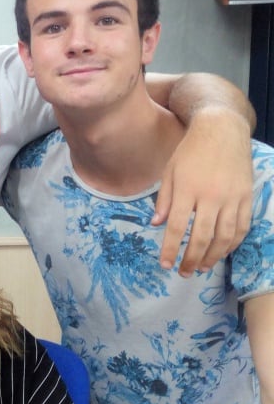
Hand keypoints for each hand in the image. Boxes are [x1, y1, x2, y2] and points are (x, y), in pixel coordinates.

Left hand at [153, 109, 251, 275]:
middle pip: (202, 236)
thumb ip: (163, 199)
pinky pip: (242, 226)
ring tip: (202, 267)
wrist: (222, 130)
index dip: (171, 249)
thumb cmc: (190, 151)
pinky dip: (233, 243)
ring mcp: (232, 197)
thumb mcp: (169, 171)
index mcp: (188, 189)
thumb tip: (156, 225)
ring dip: (213, 256)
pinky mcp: (247, 197)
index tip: (165, 264)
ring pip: (225, 236)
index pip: (178, 227)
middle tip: (184, 273)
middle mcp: (211, 196)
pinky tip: (222, 252)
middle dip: (192, 258)